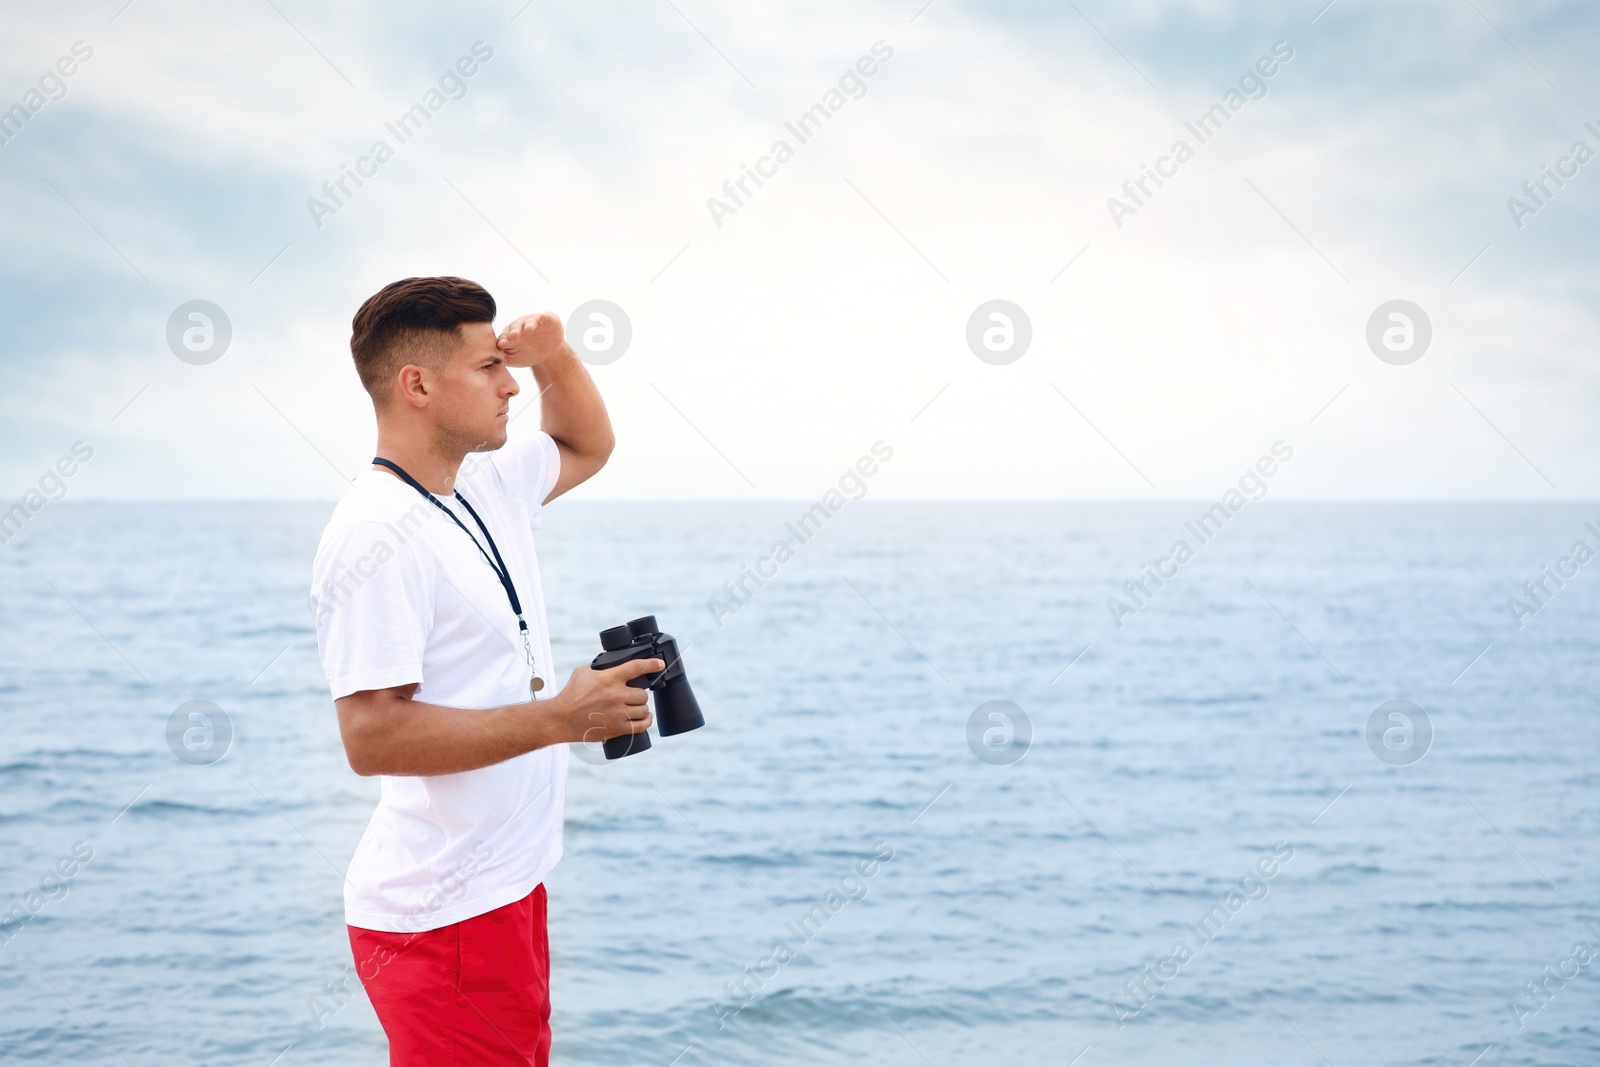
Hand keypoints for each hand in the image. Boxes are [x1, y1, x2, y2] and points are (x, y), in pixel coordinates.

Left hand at [496, 312, 567, 368]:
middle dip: (514, 331)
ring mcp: (534, 322)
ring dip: (528, 324)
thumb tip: (494, 360)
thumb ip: (504, 357)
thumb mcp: (515, 359)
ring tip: (528, 329)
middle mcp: (521, 325)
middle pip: (515, 326)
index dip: (503, 339)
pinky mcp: (548, 320)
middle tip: (513, 336)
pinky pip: (546, 316)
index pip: (505, 335)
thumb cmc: (528, 355)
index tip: (502, 344)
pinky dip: (545, 316)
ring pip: (529, 320)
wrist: (548, 353)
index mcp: (510, 334)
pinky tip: (543, 317)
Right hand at [544, 659, 663, 744]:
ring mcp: (618, 713)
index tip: (660, 664)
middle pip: (643, 694)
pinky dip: (646, 722)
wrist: (561, 719)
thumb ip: (599, 668)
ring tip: (638, 708)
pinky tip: (645, 718)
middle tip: (633, 696)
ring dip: (642, 708)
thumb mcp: (583, 672)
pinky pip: (642, 726)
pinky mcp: (617, 728)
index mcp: (609, 678)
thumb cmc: (570, 695)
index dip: (652, 664)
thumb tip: (610, 665)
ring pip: (644, 710)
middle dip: (639, 694)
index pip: (637, 667)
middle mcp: (616, 695)